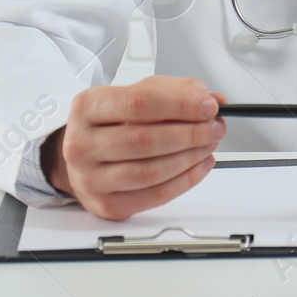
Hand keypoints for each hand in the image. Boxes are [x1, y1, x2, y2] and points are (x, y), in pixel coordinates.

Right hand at [41, 75, 225, 219]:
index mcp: (88, 107)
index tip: (208, 105)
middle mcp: (83, 144)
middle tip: (214, 126)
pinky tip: (199, 165)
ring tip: (208, 144)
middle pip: (145, 140)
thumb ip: (176, 91)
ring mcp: (91, 178)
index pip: (139, 103)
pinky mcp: (106, 204)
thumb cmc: (111, 122)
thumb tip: (211, 100)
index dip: (180, 105)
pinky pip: (154, 196)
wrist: (82, 154)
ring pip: (150, 172)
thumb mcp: (138, 92)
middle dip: (190, 133)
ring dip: (190, 158)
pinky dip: (185, 181)